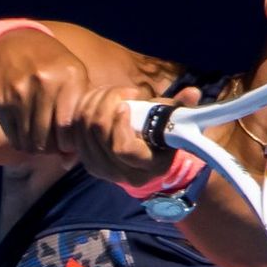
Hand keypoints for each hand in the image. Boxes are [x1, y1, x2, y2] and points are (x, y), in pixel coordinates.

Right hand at [0, 28, 89, 164]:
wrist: (10, 44)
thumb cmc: (52, 67)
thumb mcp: (73, 79)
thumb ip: (79, 117)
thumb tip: (69, 162)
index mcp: (71, 76)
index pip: (69, 127)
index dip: (70, 143)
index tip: (69, 141)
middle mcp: (46, 82)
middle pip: (50, 138)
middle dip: (54, 148)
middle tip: (55, 144)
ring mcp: (20, 90)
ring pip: (31, 142)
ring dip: (37, 147)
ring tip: (42, 139)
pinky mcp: (1, 100)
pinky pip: (14, 137)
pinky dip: (22, 142)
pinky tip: (26, 132)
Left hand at [70, 85, 202, 186]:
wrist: (147, 160)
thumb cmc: (165, 138)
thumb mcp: (176, 123)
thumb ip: (184, 108)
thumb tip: (192, 93)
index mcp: (148, 167)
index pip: (123, 148)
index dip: (120, 125)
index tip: (126, 106)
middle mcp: (122, 174)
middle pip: (98, 134)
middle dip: (106, 103)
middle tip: (120, 92)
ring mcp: (101, 170)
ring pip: (83, 130)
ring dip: (94, 103)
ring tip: (112, 93)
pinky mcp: (87, 161)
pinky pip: (75, 132)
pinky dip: (83, 111)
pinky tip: (98, 100)